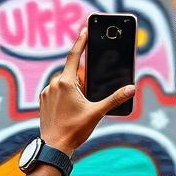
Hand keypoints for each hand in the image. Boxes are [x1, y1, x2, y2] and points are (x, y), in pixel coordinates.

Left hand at [38, 28, 134, 154]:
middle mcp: (54, 83)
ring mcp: (46, 92)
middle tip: (88, 97)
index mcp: (66, 82)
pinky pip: (57, 91)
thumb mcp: (97, 112)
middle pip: (72, 73)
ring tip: (79, 108)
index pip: (75, 55)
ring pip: (64, 83)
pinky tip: (70, 110)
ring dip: (74, 89)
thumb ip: (115, 99)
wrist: (54, 147)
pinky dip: (65, 95)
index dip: (82, 41)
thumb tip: (131, 88)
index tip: (85, 29)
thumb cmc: (74, 130)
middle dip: (82, 80)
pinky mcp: (43, 100)